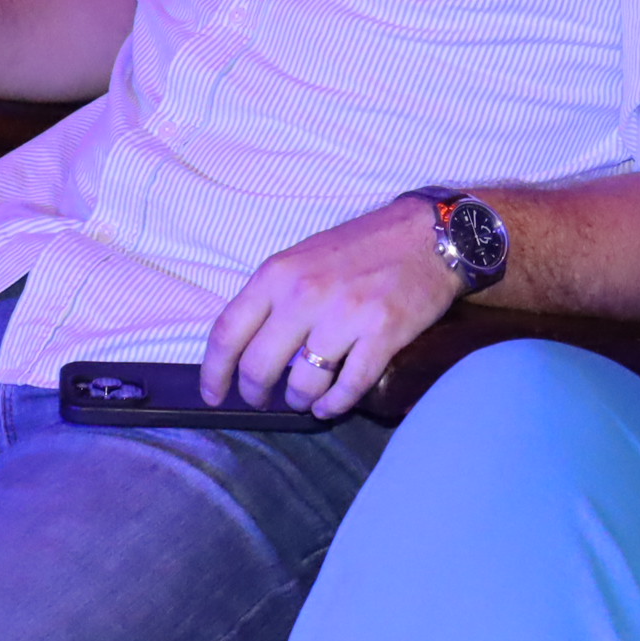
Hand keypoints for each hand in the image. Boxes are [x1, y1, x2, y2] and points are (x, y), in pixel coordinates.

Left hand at [201, 196, 460, 417]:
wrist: (427, 234)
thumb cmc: (362, 247)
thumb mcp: (304, 257)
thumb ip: (274, 296)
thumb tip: (247, 345)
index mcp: (278, 273)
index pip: (228, 331)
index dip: (214, 371)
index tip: (211, 394)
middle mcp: (305, 294)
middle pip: (259, 365)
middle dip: (255, 393)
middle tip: (262, 400)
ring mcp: (345, 315)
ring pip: (303, 383)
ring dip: (299, 400)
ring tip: (304, 400)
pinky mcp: (383, 334)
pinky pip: (348, 387)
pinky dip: (334, 405)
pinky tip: (330, 406)